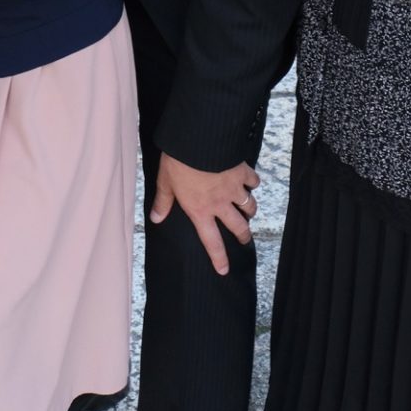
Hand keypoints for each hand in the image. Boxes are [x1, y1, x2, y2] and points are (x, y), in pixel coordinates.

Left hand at [151, 153, 258, 275]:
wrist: (198, 140)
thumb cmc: (178, 161)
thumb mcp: (165, 182)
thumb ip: (163, 202)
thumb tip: (156, 218)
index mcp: (200, 210)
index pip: (211, 241)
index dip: (218, 258)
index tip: (224, 270)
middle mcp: (220, 204)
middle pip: (238, 227)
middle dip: (244, 236)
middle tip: (245, 239)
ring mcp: (234, 189)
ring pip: (249, 207)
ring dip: (250, 211)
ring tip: (248, 211)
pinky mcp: (242, 172)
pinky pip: (254, 181)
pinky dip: (253, 183)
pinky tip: (251, 181)